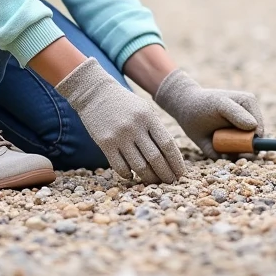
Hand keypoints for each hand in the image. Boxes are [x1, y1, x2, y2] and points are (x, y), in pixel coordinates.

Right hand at [54, 58, 187, 183]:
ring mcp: (119, 136)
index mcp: (148, 117)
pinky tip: (132, 175)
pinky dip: (128, 175)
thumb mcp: (144, 109)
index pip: (167, 145)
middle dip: (166, 174)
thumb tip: (170, 157)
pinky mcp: (105, 143)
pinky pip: (120, 167)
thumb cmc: (125, 103)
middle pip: (156, 158)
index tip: (180, 174)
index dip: (176, 162)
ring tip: (154, 181)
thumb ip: (156, 129)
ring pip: (139, 166)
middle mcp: (135, 127)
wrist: (95, 93)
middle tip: (170, 182)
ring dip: (149, 178)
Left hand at [152, 69, 264, 158]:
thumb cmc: (204, 103)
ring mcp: (238, 136)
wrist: (186, 109)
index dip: (254, 140)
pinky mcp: (228, 146)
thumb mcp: (219, 104)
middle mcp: (248, 123)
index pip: (260, 130)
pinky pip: (229, 158)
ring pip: (243, 155)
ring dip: (233, 155)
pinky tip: (214, 147)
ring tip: (219, 144)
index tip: (244, 146)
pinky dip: (223, 157)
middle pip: (254, 145)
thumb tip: (254, 127)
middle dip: (243, 151)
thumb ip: (236, 113)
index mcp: (250, 108)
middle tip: (229, 146)